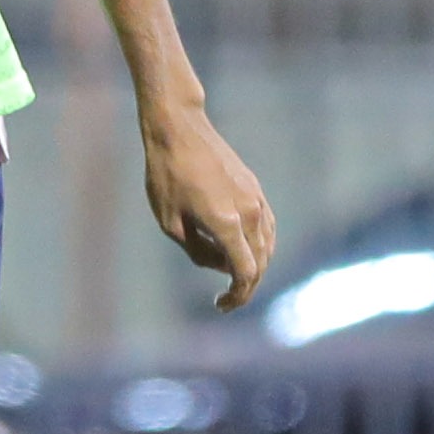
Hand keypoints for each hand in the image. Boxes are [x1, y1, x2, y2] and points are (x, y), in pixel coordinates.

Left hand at [141, 103, 275, 308]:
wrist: (179, 129)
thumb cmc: (166, 175)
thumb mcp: (170, 222)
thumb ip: (197, 251)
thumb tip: (221, 266)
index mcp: (226, 223)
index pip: (245, 273)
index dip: (237, 296)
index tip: (220, 305)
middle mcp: (249, 212)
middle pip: (260, 263)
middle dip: (245, 286)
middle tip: (225, 298)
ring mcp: (256, 198)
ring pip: (267, 246)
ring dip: (254, 267)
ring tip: (232, 276)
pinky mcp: (255, 188)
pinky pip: (267, 227)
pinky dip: (260, 246)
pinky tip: (243, 251)